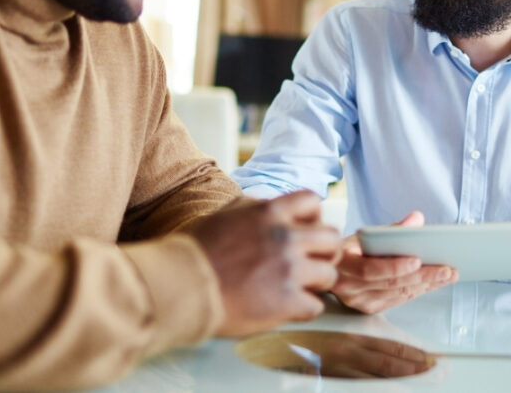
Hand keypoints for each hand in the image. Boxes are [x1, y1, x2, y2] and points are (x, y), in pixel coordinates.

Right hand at [190, 191, 341, 336]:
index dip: (313, 218)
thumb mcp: (226, 214)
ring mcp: (289, 269)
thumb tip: (269, 208)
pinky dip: (305, 309)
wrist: (180, 285)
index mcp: (269, 212)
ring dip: (316, 283)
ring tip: (297, 289)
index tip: (305, 232)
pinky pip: (316, 306)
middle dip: (323, 252)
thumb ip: (254, 209)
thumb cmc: (194, 251)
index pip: (313, 202)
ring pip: (329, 274)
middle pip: (331, 238)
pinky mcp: (287, 301)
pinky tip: (288, 308)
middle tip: (310, 264)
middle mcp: (285, 237)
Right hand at [331, 211, 456, 313]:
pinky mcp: (368, 308)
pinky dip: (418, 291)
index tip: (417, 260)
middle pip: (389, 284)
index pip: (369, 269)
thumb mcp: (364, 235)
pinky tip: (433, 283)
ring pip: (397, 294)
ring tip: (448, 275)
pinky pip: (398, 300)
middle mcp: (346, 286)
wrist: (331, 268)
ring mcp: (357, 301)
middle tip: (446, 268)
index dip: (394, 266)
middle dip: (422, 276)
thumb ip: (391, 229)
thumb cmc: (350, 248)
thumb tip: (417, 219)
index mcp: (341, 262)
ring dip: (426, 285)